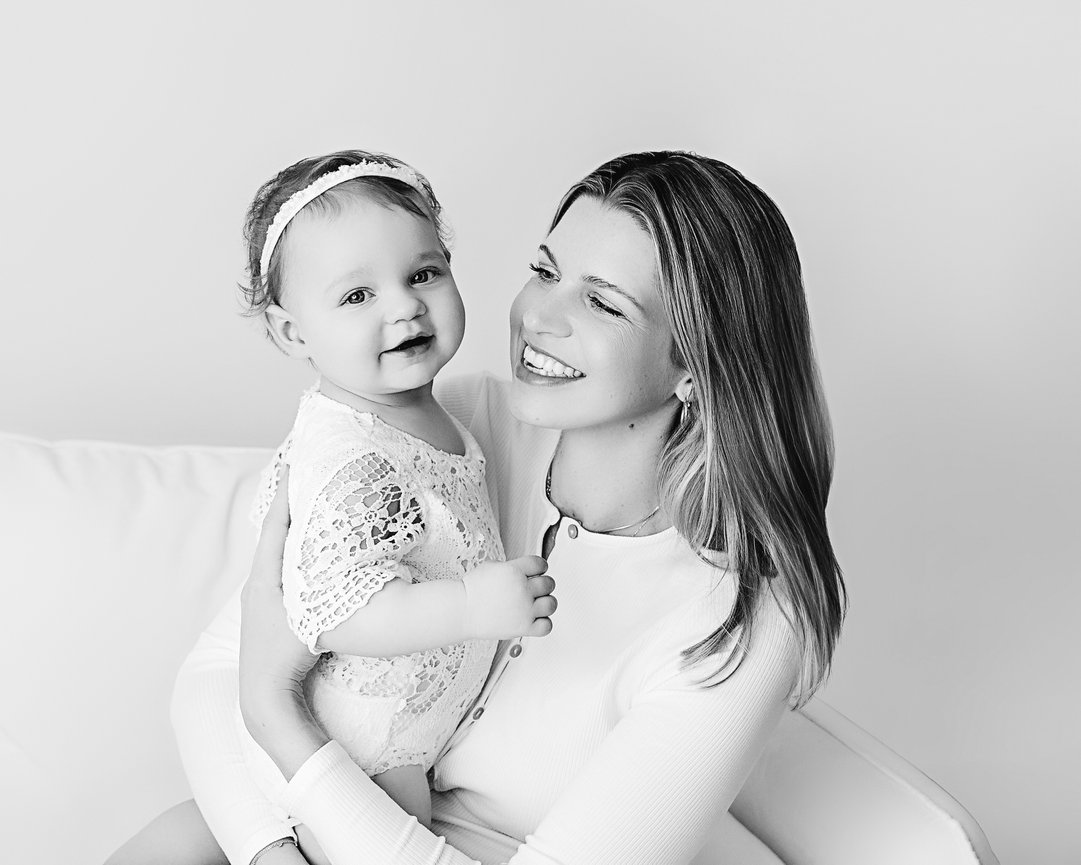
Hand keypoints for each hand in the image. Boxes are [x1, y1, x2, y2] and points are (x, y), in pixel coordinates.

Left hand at [239, 468, 320, 745]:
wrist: (262, 702)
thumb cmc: (286, 663)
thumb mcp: (315, 627)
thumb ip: (343, 607)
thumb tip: (386, 590)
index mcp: (264, 580)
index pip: (275, 526)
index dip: (285, 496)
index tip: (295, 466)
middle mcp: (259, 585)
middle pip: (275, 535)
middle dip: (291, 507)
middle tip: (309, 477)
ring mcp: (262, 601)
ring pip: (279, 554)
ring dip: (294, 531)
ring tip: (314, 506)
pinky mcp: (270, 615)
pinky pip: (283, 572)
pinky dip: (294, 556)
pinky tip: (313, 555)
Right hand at [462, 556, 556, 639]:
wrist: (461, 611)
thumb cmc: (473, 590)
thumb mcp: (491, 567)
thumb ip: (513, 567)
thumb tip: (527, 569)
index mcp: (514, 570)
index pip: (541, 564)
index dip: (540, 567)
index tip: (536, 571)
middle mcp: (522, 589)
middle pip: (549, 583)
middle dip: (543, 585)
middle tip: (534, 589)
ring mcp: (524, 609)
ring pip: (551, 604)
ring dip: (545, 603)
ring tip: (535, 605)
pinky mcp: (523, 627)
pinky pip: (547, 625)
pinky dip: (543, 623)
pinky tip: (533, 619)